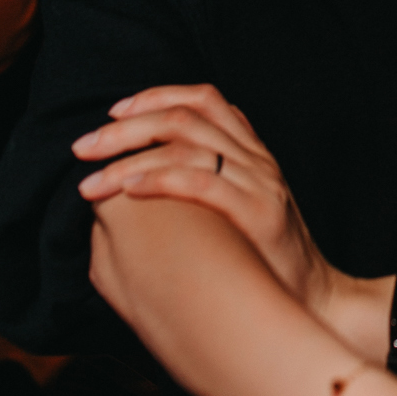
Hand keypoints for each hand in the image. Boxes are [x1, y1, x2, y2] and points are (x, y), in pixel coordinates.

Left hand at [74, 85, 331, 310]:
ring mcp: (261, 183)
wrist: (312, 299)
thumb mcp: (241, 208)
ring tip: (92, 180)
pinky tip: (131, 191)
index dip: (157, 96)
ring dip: (129, 158)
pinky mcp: (260, 214)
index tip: (114, 112)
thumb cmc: (264, 262)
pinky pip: (203, 183)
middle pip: (186, 117)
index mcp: (253, 153)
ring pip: (188, 146)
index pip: (205, 99)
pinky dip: (161, 180)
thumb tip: (150, 171)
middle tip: (84, 147)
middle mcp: (257, 159)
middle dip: (127, 128)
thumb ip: (211, 180)